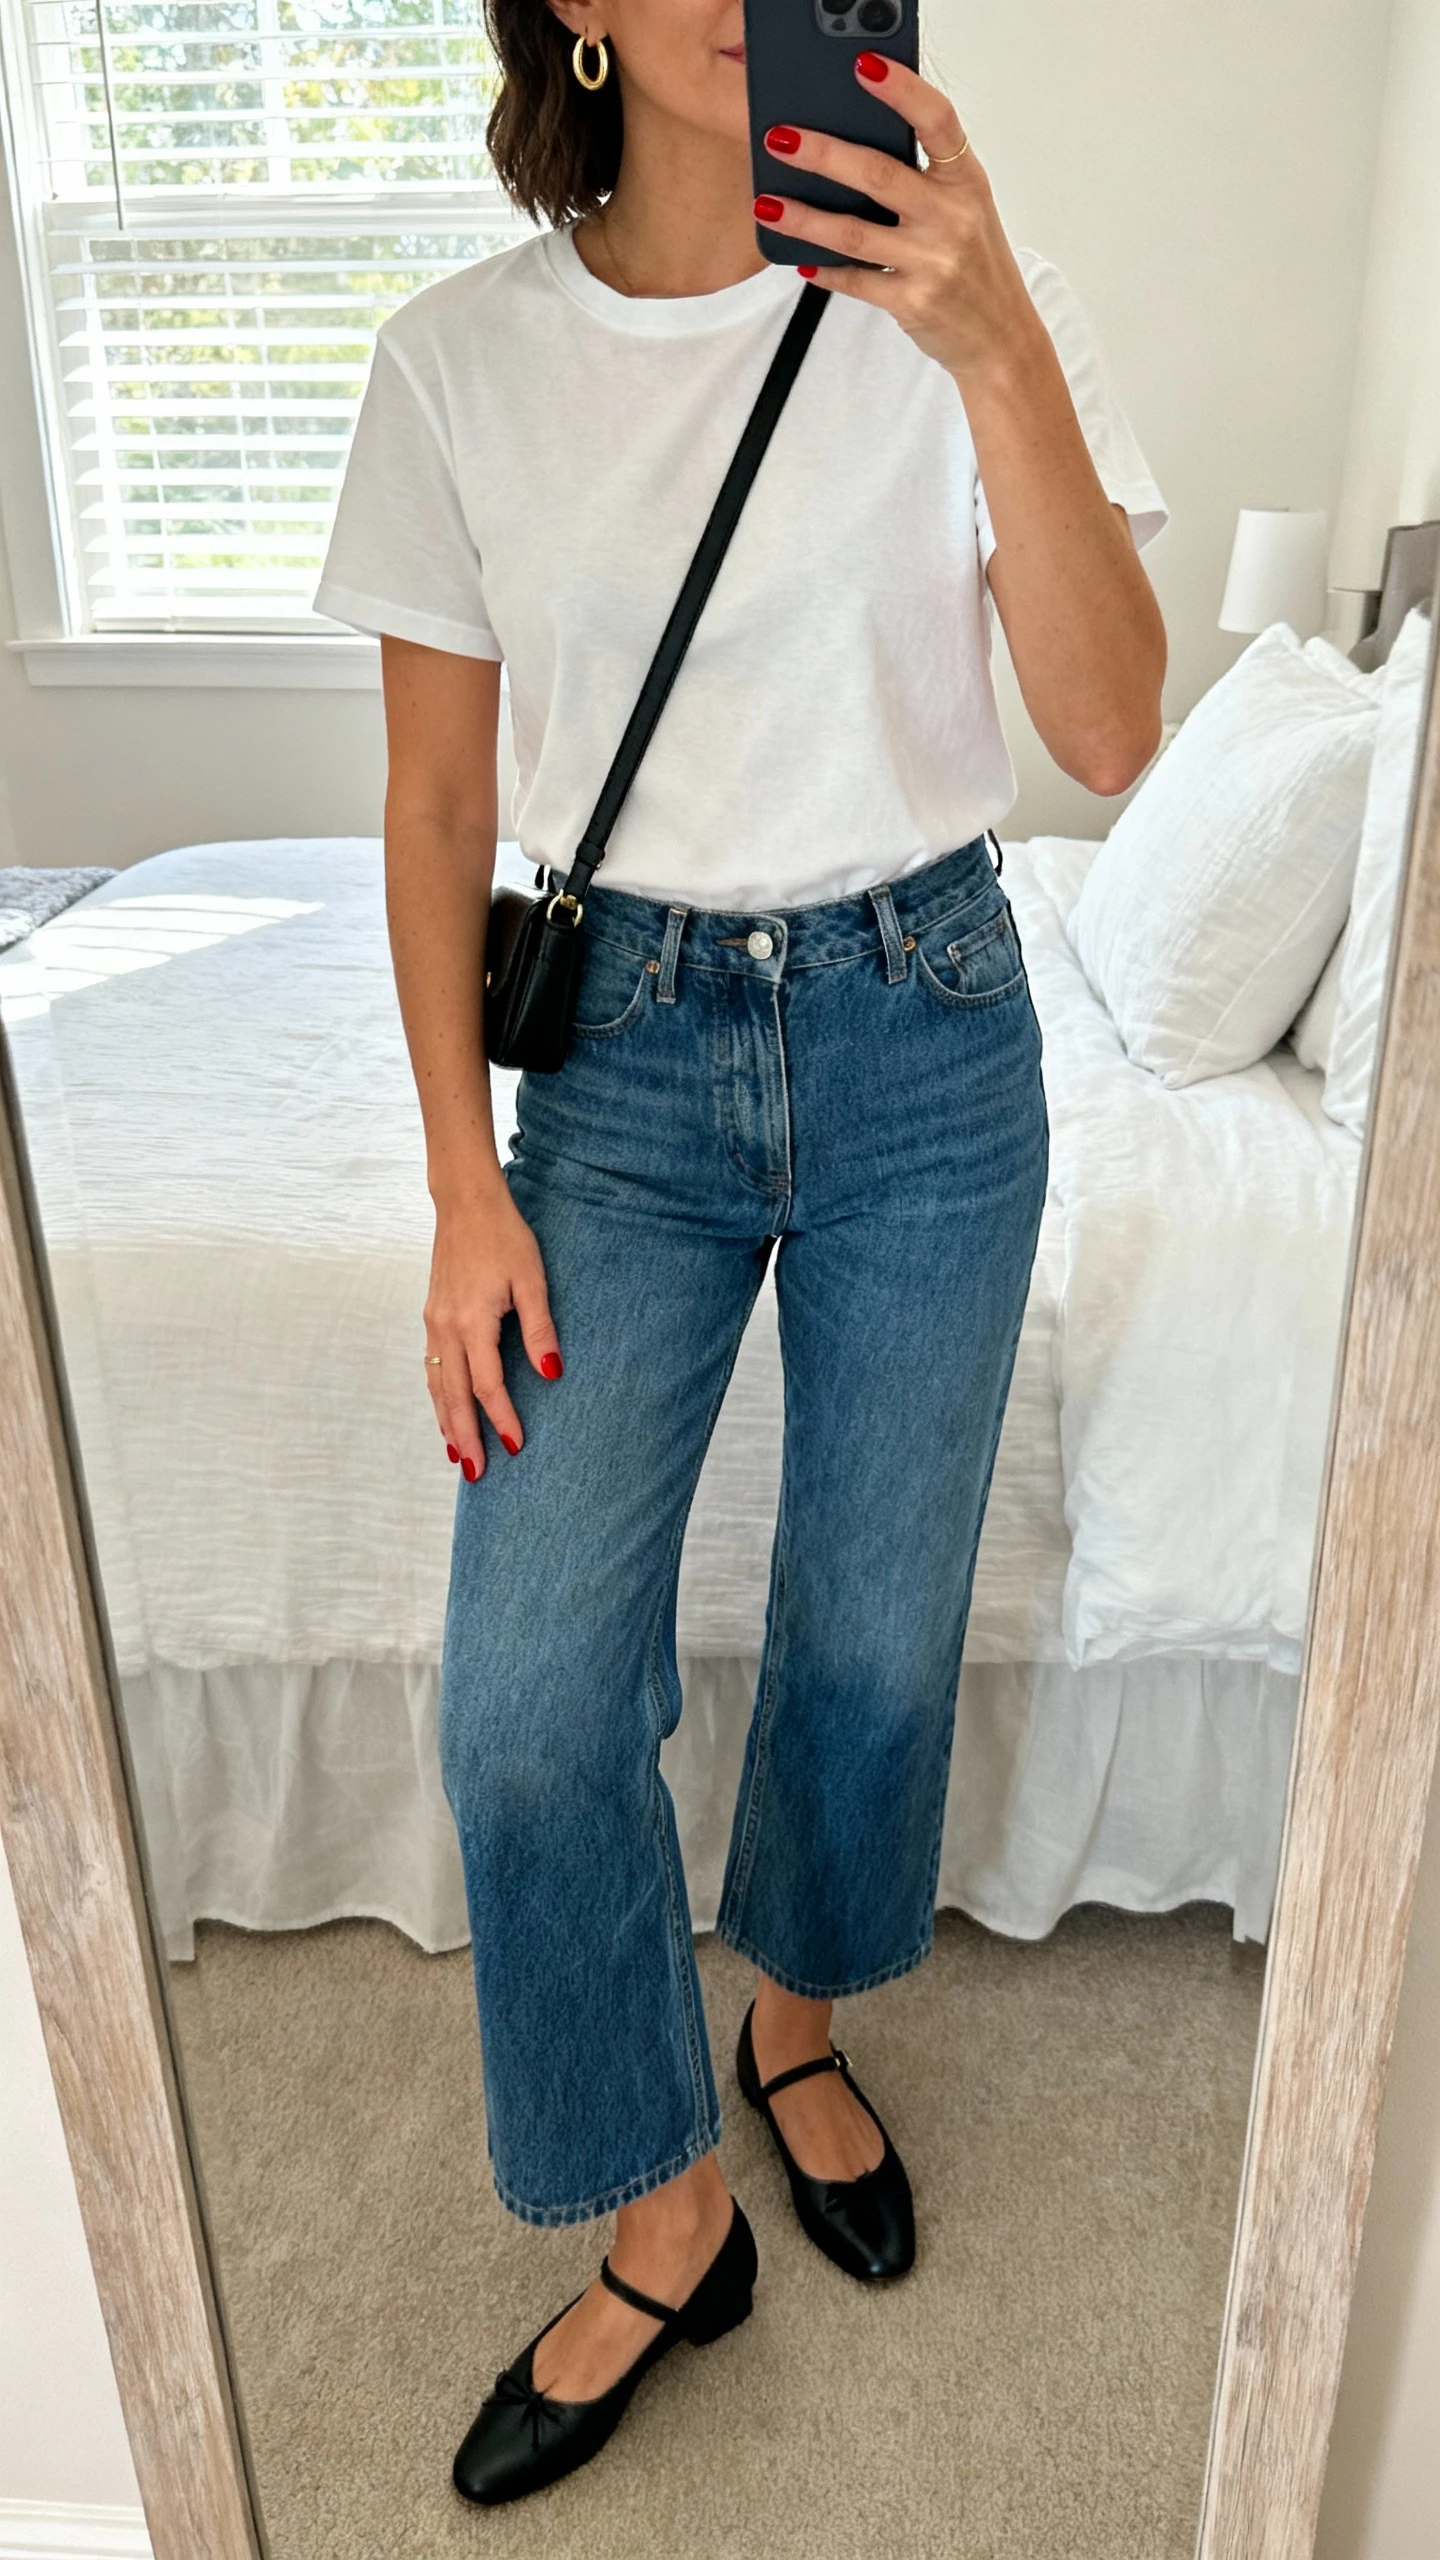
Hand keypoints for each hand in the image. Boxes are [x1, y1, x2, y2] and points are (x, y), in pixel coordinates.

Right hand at [422, 1177, 561, 1479]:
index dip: (501, 1418)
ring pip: (437, 1384)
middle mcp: (445, 1328)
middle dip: (465, 1437)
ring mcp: (433, 1323)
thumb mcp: (532, 1280)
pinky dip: (438, 1396)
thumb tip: (552, 1373)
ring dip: (446, 1422)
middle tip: (477, 1475)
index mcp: (472, 1322)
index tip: (516, 1446)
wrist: (465, 1204)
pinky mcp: (431, 1316)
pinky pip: (431, 1367)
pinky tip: (446, 1410)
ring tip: (458, 1454)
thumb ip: (540, 1329)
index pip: (487, 1384)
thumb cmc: (505, 1238)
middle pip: (453, 1396)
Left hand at [755, 55, 1042, 387]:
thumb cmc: (974, 265)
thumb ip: (923, 179)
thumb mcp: (965, 210)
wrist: (1001, 335)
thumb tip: (848, 154)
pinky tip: (798, 256)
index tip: (864, 66)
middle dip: (823, 154)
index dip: (902, 90)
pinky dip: (823, 269)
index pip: (937, 122)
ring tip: (768, 203)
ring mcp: (933, 262)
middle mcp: (952, 217)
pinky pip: (855, 281)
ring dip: (805, 217)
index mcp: (966, 181)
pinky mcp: (913, 302)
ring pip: (855, 233)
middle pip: (879, 174)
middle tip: (780, 139)